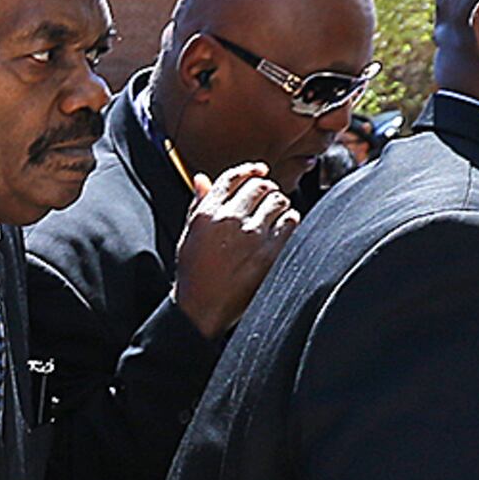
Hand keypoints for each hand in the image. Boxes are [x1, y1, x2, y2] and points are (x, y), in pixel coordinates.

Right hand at [170, 163, 301, 341]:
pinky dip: (290, 222)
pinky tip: (283, 229)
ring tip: (275, 216)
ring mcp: (251, 236)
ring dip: (280, 206)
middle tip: (268, 200)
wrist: (201, 309)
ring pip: (279, 201)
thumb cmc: (193, 274)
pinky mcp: (269, 252)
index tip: (260, 171)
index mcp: (207, 213)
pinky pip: (290, 223)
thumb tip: (201, 179)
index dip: (251, 170)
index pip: (235, 177)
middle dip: (267, 190)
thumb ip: (197, 205)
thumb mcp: (188, 236)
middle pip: (260, 186)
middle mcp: (229, 220)